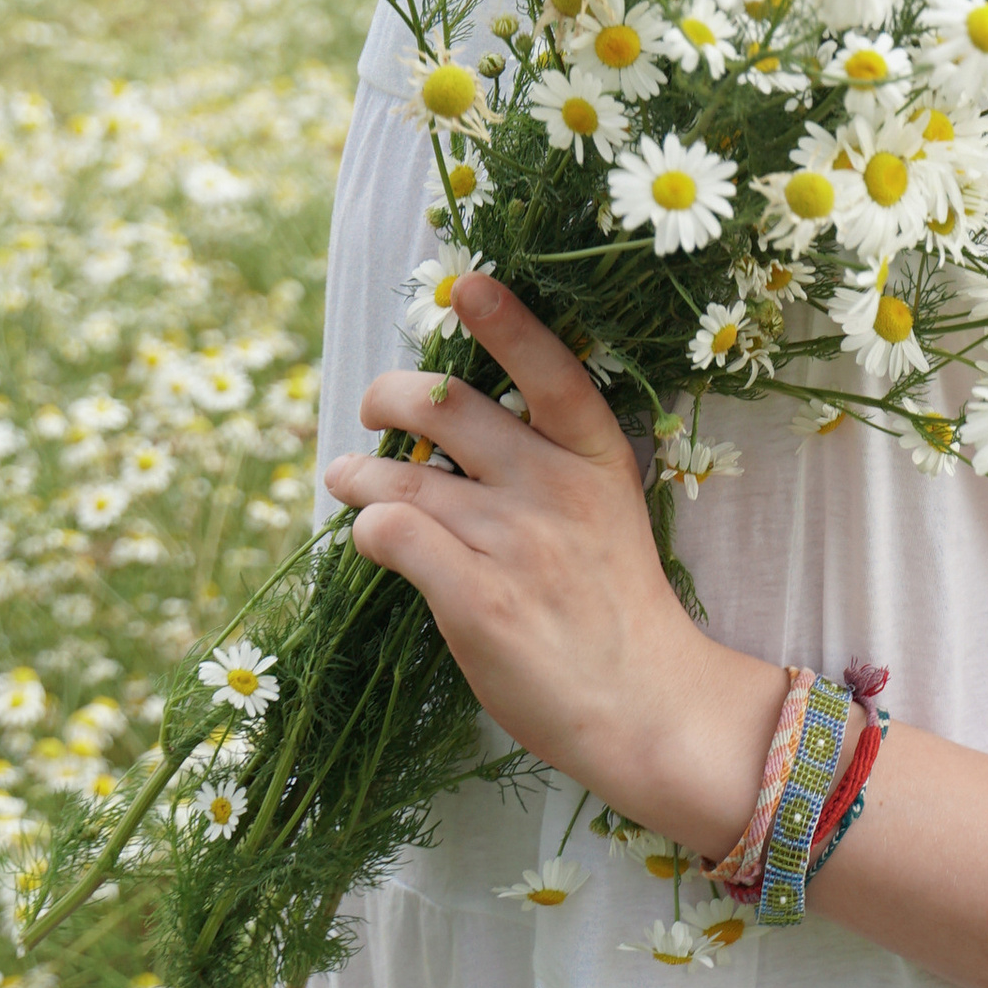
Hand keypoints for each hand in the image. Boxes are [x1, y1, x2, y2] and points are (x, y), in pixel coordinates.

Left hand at [319, 274, 781, 854]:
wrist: (640, 701)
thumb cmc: (612, 606)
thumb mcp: (606, 511)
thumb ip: (544, 466)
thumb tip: (450, 426)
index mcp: (599, 458)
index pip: (553, 371)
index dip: (508, 323)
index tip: (467, 285)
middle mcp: (556, 487)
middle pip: (451, 408)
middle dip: (391, 398)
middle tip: (375, 413)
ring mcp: (515, 542)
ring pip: (401, 473)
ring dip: (357, 471)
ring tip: (347, 477)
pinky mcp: (475, 599)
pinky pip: (391, 533)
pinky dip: (367, 529)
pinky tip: (371, 539)